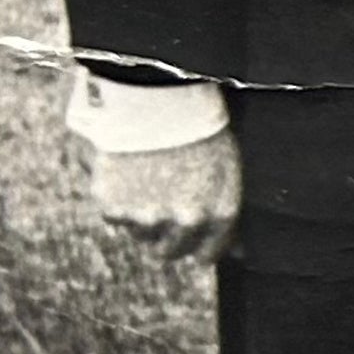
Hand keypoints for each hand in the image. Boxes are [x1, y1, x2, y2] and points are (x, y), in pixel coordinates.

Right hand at [92, 129, 241, 264]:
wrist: (158, 98)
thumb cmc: (198, 131)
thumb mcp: (227, 171)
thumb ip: (228, 216)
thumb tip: (240, 255)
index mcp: (220, 215)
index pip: (206, 254)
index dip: (196, 248)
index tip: (187, 239)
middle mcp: (186, 223)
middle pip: (168, 252)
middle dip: (164, 235)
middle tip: (160, 204)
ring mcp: (149, 218)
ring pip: (140, 235)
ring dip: (140, 217)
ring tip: (145, 179)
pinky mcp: (115, 208)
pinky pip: (113, 215)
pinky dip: (116, 200)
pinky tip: (126, 172)